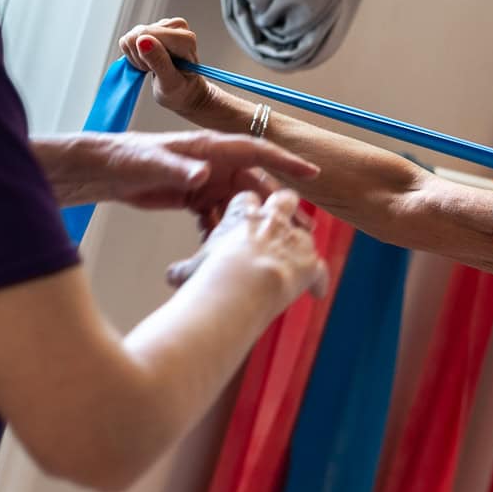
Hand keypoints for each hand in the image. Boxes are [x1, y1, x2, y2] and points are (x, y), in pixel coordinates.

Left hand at [97, 131, 316, 232]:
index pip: (256, 151)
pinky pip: (218, 218)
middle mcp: (214, 164)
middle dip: (277, 207)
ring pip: (239, 205)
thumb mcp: (152, 163)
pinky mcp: (195, 198)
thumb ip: (179, 169)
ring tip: (270, 248)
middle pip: (255, 185)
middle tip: (301, 229)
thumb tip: (203, 175)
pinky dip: (221, 233)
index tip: (311, 174)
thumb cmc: (127, 157)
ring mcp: (206, 182)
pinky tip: (220, 252)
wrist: (104, 171)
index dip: (286, 162)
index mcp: (210, 149)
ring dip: (252, 225)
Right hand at [120, 17, 214, 116]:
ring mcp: (163, 26)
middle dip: (141, 57)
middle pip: (137, 34)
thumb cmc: (181, 90)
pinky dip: (135, 55)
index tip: (157, 69)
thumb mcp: (170, 83)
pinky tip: (149, 61)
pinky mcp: (152, 29)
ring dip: (138, 57)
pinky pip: (128, 40)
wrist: (184, 91)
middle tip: (155, 70)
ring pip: (130, 37)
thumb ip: (159, 62)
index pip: (145, 35)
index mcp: (185, 38)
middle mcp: (176, 26)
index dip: (144, 56)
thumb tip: (142, 40)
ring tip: (154, 67)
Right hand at [166, 188, 330, 304]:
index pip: (245, 199)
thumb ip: (183, 270)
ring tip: (300, 257)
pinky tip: (317, 293)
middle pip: (284, 198)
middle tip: (281, 221)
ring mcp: (294, 239)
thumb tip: (171, 277)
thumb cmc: (210, 276)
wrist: (242, 286)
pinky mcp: (311, 261)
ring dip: (302, 243)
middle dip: (284, 206)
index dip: (246, 208)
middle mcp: (271, 220)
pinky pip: (321, 269)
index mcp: (241, 216)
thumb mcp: (189, 271)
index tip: (244, 217)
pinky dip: (319, 280)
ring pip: (305, 230)